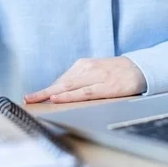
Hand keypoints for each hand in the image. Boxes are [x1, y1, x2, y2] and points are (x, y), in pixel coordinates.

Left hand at [25, 57, 145, 103]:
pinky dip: (69, 96)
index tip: (32, 97)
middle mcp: (86, 69)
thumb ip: (80, 81)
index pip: (61, 80)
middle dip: (43, 92)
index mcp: (83, 66)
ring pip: (68, 87)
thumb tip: (62, 93)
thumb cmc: (115, 72)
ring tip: (36, 100)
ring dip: (51, 94)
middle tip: (28, 99)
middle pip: (61, 83)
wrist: (139, 68)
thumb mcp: (95, 72)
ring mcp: (95, 77)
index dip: (46, 90)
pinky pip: (83, 93)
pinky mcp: (105, 87)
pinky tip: (58, 99)